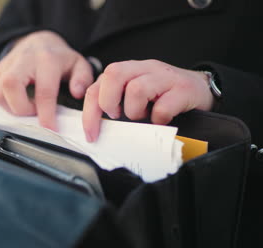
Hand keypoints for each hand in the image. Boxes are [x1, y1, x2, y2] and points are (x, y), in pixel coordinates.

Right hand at [0, 30, 93, 129]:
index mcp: (47, 59)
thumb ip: (82, 78)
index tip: (51, 128)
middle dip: (22, 109)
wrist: (38, 40)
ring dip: (11, 107)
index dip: (46, 114)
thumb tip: (77, 93)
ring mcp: (8, 64)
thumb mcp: (78, 64)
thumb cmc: (58, 57)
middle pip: (11, 87)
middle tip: (34, 112)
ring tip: (27, 106)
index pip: (44, 91)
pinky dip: (4, 103)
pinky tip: (18, 101)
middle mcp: (24, 60)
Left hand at [82, 59, 213, 141]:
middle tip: (118, 117)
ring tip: (143, 117)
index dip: (89, 111)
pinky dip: (158, 118)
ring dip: (134, 111)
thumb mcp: (135, 97)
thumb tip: (96, 130)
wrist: (202, 89)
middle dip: (108, 102)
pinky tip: (161, 120)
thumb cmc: (163, 96)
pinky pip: (163, 106)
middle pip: (113, 74)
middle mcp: (144, 68)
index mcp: (128, 71)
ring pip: (136, 88)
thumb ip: (116, 105)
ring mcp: (164, 76)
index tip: (91, 133)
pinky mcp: (183, 89)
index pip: (98, 84)